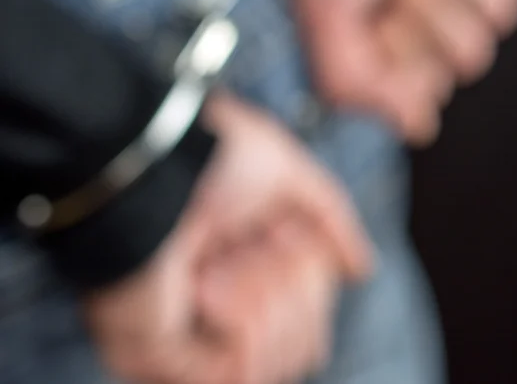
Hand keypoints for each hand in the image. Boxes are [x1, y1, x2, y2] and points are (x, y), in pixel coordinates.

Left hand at [82, 92, 371, 383]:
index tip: (279, 231)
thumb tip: (360, 268)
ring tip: (218, 265)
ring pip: (283, 359)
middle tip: (252, 244)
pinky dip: (244, 321)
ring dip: (266, 299)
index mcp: (244, 272)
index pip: (310, 317)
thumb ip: (331, 219)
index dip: (310, 275)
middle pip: (307, 343)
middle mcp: (221, 314)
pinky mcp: (170, 358)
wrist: (157, 161)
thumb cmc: (210, 154)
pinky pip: (244, 370)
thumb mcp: (290, 172)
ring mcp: (195, 340)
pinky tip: (209, 287)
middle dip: (292, 285)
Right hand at [284, 0, 516, 143]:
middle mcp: (445, 11)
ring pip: (502, 9)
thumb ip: (360, 87)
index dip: (406, 44)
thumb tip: (419, 125)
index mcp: (402, 39)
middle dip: (429, 2)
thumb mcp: (324, 22)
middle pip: (474, 51)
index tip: (376, 6)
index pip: (435, 82)